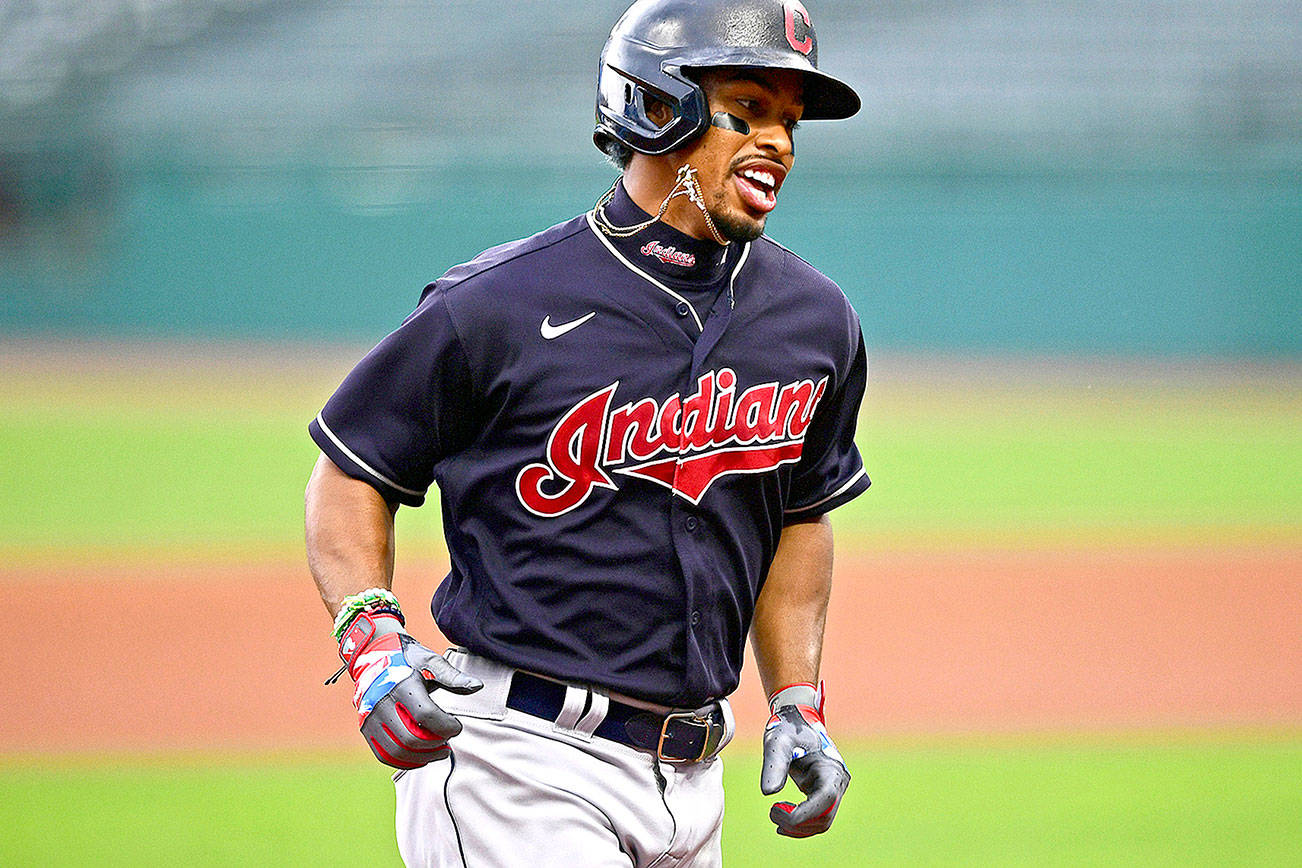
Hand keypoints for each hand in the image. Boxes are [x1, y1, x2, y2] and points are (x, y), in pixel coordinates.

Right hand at [339, 610, 482, 768]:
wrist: (373, 655)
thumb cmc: (408, 659)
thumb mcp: (430, 661)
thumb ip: (453, 676)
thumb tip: (478, 686)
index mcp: (400, 684)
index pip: (425, 715)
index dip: (446, 726)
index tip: (457, 726)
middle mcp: (381, 702)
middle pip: (411, 738)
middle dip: (435, 744)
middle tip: (448, 740)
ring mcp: (370, 717)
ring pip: (397, 751)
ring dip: (422, 757)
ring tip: (438, 751)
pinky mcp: (365, 728)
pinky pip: (384, 754)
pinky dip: (405, 761)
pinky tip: (421, 755)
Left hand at [760, 683, 849, 837]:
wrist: (797, 720)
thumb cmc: (787, 729)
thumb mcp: (777, 742)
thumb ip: (774, 766)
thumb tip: (768, 793)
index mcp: (831, 768)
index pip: (825, 800)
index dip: (803, 813)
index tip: (776, 811)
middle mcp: (838, 781)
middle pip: (824, 816)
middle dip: (798, 822)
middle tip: (772, 813)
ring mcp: (834, 788)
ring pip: (822, 821)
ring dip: (799, 827)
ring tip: (775, 816)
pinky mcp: (825, 792)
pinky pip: (817, 816)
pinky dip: (801, 823)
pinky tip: (782, 820)